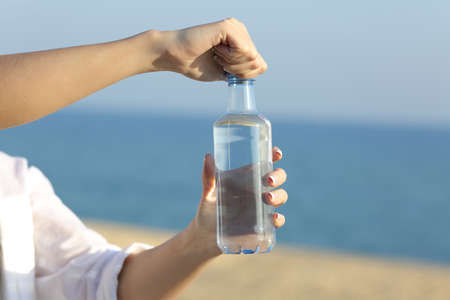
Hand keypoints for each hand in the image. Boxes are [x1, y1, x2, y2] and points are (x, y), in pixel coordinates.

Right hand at [149, 18, 267, 80]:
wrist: (175, 56)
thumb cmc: (194, 64)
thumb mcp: (225, 72)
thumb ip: (241, 72)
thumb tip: (258, 70)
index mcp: (240, 40)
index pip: (260, 65)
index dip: (246, 75)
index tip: (225, 70)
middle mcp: (240, 30)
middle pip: (257, 62)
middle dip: (238, 70)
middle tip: (218, 62)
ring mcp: (236, 27)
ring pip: (252, 57)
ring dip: (232, 64)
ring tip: (216, 55)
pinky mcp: (229, 27)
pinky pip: (244, 50)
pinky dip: (230, 58)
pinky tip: (216, 50)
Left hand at [189, 147, 286, 254]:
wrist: (206, 236)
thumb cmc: (208, 209)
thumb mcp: (208, 192)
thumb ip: (208, 176)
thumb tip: (208, 157)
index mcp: (247, 177)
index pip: (265, 162)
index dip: (274, 155)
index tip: (276, 152)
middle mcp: (258, 190)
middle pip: (277, 178)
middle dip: (278, 176)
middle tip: (268, 181)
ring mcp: (262, 207)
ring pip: (280, 196)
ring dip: (279, 196)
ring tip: (268, 198)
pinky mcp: (263, 225)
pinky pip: (277, 220)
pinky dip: (279, 219)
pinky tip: (274, 218)